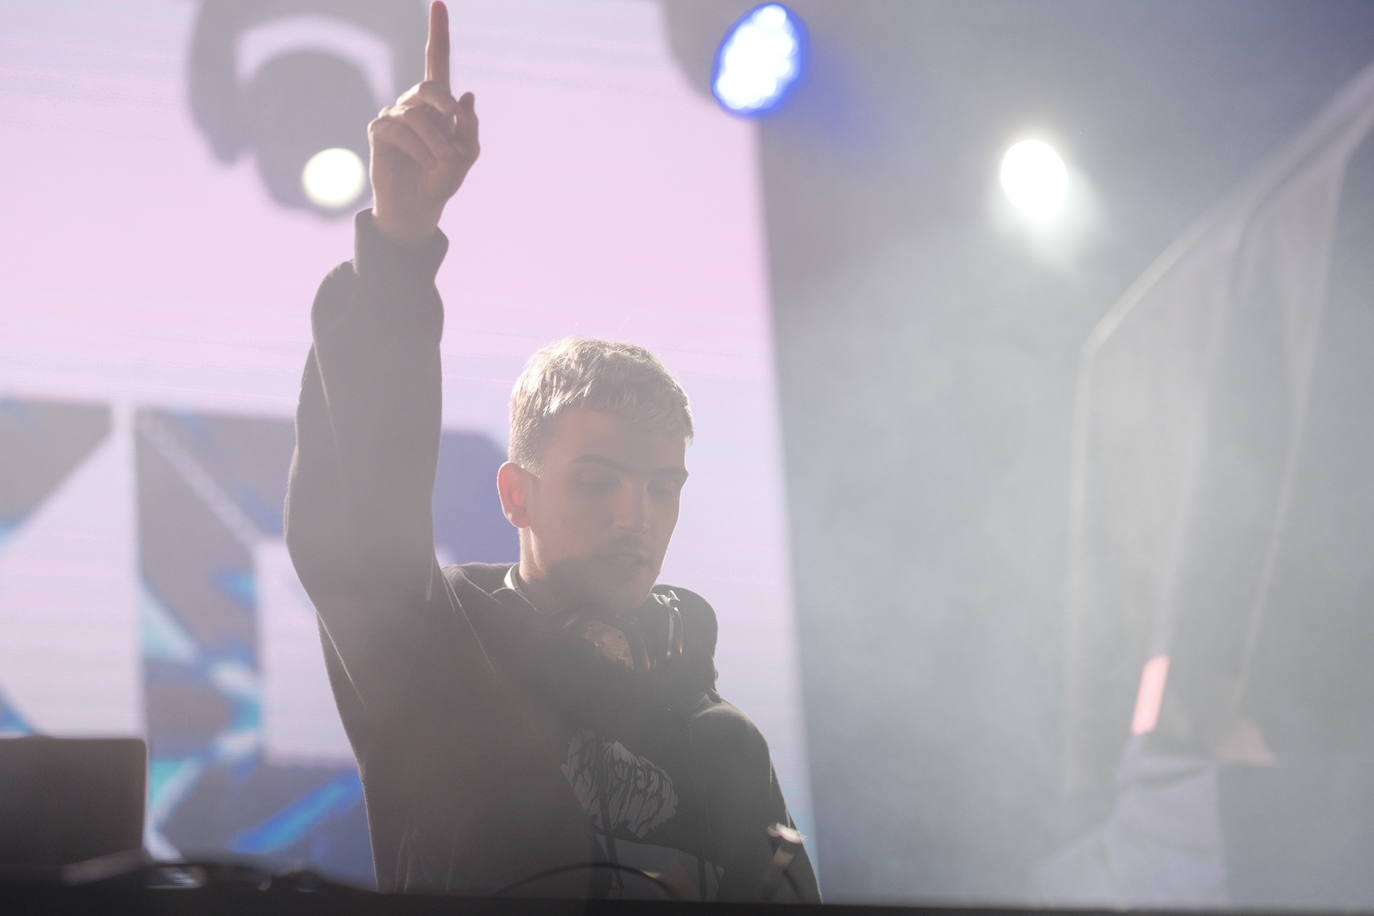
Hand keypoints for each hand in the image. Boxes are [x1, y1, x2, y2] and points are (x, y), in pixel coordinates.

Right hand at [368, 1, 479, 242]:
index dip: (438, 32)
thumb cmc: (444, 178)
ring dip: (435, 142)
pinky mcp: (379, 131)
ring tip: (441, 161)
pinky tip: (424, 163)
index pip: (436, 59)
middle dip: (444, 106)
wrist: (419, 206)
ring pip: (418, 116)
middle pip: (431, 87)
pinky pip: (400, 131)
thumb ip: (469, 127)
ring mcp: (394, 115)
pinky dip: (418, 149)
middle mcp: (414, 102)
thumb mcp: (466, 154)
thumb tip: (466, 95)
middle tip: (453, 133)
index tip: (439, 3)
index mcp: (439, 103)